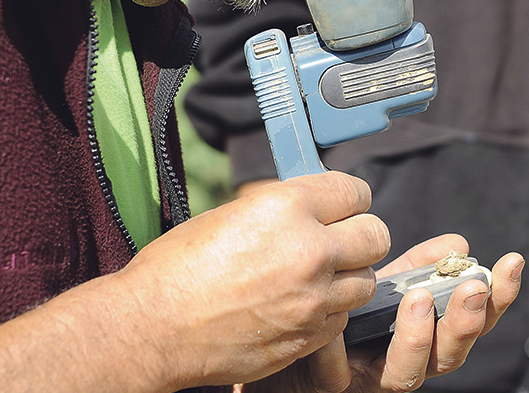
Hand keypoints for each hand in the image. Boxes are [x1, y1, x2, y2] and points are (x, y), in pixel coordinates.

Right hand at [118, 171, 389, 388]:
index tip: (343, 205)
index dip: (350, 198)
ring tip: (316, 276)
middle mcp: (309, 251)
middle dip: (361, 235)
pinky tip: (299, 306)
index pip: (356, 191)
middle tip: (340, 240)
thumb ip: (284, 207)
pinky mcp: (308, 337)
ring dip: (348, 276)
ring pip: (366, 281)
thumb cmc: (179, 266)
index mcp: (287, 208)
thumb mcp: (233, 213)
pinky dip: (328, 312)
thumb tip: (315, 204)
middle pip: (376, 235)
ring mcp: (312, 299)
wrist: (152, 327)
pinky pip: (342, 318)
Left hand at [242, 234, 524, 392]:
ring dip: (420, 336)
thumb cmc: (332, 313)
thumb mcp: (378, 287)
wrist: (268, 344)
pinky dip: (347, 342)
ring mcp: (369, 379)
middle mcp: (403, 364)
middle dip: (468, 321)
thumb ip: (415, 271)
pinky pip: (347, 369)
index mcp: (423, 334)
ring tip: (422, 299)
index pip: (471, 321)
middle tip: (476, 286)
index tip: (511, 262)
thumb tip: (458, 243)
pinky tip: (353, 316)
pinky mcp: (333, 385)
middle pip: (450, 355)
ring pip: (409, 373)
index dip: (498, 296)